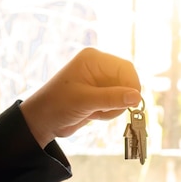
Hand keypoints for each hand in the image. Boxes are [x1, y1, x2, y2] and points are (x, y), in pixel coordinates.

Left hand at [20, 47, 141, 147]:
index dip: (132, 85)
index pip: (125, 68)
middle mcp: (98, 67)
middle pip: (126, 82)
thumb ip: (112, 98)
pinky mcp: (100, 95)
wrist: (43, 121)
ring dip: (114, 108)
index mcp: (94, 59)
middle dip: (120, 99)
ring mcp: (100, 81)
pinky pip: (116, 103)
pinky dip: (109, 112)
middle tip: (106, 111)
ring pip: (123, 95)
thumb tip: (137, 97)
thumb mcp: (86, 101)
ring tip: (95, 113)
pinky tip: (94, 115)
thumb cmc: (58, 105)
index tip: (133, 103)